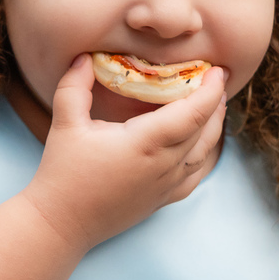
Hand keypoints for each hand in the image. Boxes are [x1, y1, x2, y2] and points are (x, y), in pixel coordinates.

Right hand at [21, 53, 227, 253]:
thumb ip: (75, 86)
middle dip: (214, 102)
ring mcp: (166, 186)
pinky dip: (204, 156)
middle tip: (216, 78)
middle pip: (205, 130)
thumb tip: (84, 56)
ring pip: (204, 153)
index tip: (216, 69)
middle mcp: (163, 165)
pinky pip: (195, 176)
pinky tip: (201, 145)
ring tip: (214, 105)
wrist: (62, 223)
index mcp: (145, 143)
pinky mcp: (162, 200)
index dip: (209, 90)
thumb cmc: (62, 173)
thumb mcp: (65, 124)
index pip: (192, 113)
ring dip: (213, 127)